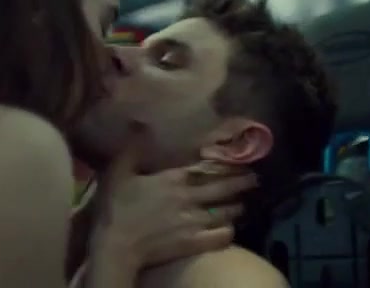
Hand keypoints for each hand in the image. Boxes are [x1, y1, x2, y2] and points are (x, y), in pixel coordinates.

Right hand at [89, 126, 257, 270]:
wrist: (116, 245)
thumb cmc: (115, 207)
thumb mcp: (118, 171)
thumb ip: (132, 149)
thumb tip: (140, 125)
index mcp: (174, 178)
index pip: (208, 168)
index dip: (226, 164)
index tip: (239, 160)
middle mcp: (189, 197)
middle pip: (224, 188)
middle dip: (242, 182)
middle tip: (254, 178)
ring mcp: (194, 221)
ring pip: (227, 212)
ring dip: (237, 207)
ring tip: (243, 204)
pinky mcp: (194, 243)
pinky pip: (222, 237)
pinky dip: (229, 232)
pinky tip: (230, 229)